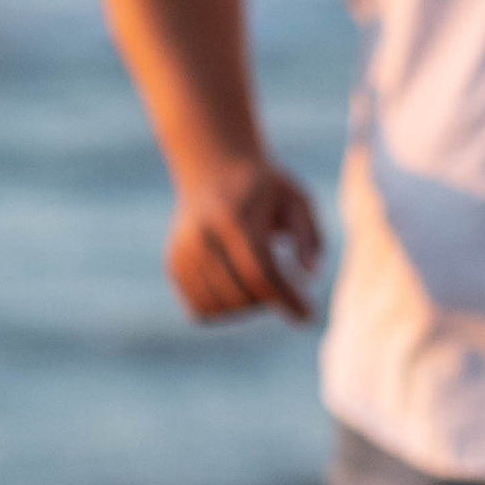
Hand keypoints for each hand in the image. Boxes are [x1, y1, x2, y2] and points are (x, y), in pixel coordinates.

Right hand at [163, 153, 322, 322]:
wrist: (213, 168)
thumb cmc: (264, 188)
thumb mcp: (296, 200)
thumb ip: (309, 236)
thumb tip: (311, 275)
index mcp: (235, 217)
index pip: (260, 272)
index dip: (286, 299)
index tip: (309, 316)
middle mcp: (203, 236)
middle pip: (240, 294)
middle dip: (270, 302)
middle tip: (285, 289)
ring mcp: (183, 252)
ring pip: (219, 308)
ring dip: (247, 309)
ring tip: (261, 285)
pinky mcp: (173, 265)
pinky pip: (199, 310)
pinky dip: (224, 310)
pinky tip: (239, 289)